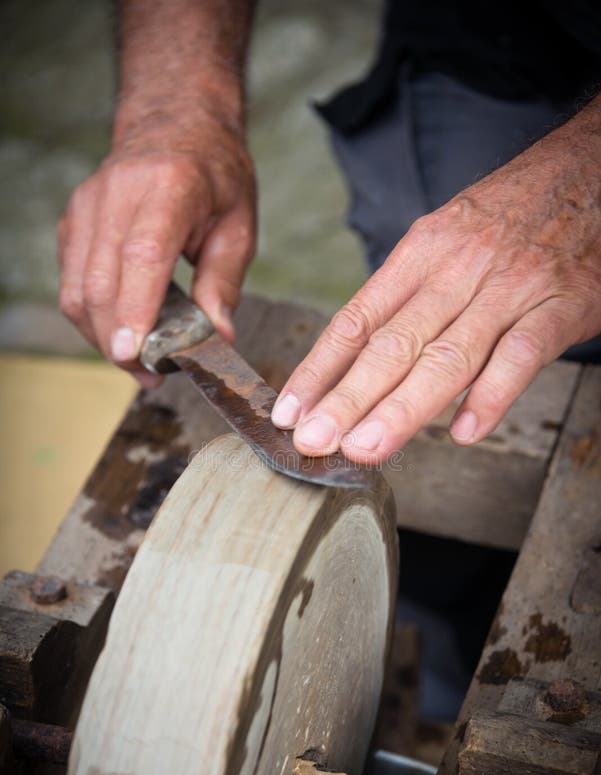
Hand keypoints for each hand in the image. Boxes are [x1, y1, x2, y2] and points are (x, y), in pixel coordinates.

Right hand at [58, 105, 255, 385]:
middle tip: (150, 374)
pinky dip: (92, 316)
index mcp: (170, 187)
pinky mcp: (73, 222)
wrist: (176, 124)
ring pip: (77, 289)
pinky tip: (120, 331)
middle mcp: (119, 193)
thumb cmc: (215, 175)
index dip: (134, 309)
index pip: (142, 256)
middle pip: (101, 281)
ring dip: (102, 336)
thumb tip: (217, 338)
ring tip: (138, 363)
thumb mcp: (239, 226)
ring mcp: (88, 206)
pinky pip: (71, 282)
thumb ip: (224, 283)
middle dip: (119, 340)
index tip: (132, 353)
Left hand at [271, 98, 600, 462]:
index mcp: (420, 253)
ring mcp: (509, 290)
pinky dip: (493, 395)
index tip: (291, 411)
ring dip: (403, 407)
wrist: (588, 170)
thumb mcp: (446, 236)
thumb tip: (358, 360)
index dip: (320, 369)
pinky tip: (466, 431)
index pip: (357, 320)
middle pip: (393, 344)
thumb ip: (408, 296)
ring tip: (367, 447)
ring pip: (448, 356)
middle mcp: (457, 271)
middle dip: (348, 398)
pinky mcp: (558, 307)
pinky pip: (522, 356)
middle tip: (315, 441)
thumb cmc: (509, 213)